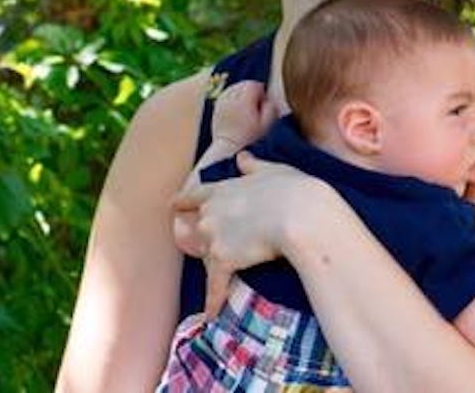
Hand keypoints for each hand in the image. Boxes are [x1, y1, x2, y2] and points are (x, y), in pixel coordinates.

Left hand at [172, 151, 324, 318]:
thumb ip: (253, 166)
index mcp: (221, 189)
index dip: (182, 202)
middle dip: (208, 239)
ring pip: (207, 256)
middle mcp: (210, 213)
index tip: (172, 206)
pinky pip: (215, 286)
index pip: (192, 196)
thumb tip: (241, 158)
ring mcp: (214, 237)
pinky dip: (214, 302)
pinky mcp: (222, 261)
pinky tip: (211, 316)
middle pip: (198, 230)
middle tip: (225, 247)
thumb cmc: (293, 190)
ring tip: (225, 278)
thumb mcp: (272, 170)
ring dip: (217, 266)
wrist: (301, 216)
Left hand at [210, 80, 277, 148]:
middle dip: (251, 91)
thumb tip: (268, 99)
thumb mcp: (265, 124)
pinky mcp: (217, 105)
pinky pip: (227, 94)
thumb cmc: (249, 136)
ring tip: (245, 107)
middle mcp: (232, 98)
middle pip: (244, 84)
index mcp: (244, 101)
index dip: (261, 92)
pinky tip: (236, 108)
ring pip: (235, 87)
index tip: (261, 103)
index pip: (254, 84)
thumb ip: (271, 108)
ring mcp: (223, 101)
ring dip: (242, 93)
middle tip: (254, 105)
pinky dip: (233, 97)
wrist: (228, 146)